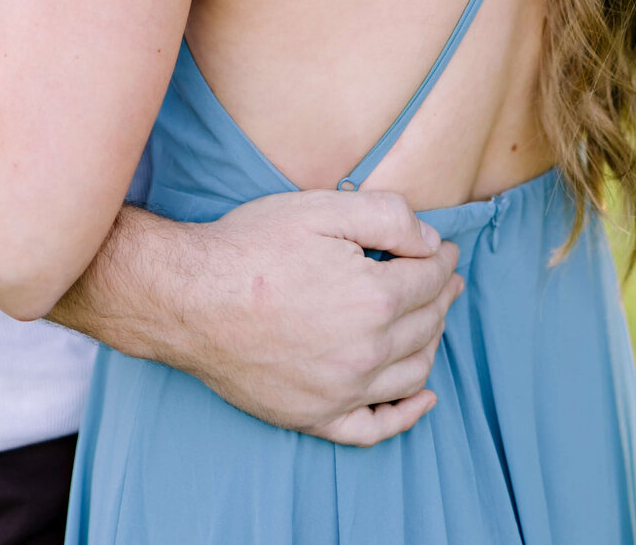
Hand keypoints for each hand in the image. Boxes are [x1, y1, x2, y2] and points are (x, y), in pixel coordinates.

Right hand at [168, 188, 462, 445]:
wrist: (190, 299)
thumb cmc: (251, 247)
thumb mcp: (319, 208)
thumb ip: (386, 217)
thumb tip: (430, 241)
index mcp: (373, 298)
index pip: (430, 279)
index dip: (443, 260)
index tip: (445, 250)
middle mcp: (366, 352)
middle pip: (427, 325)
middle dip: (442, 296)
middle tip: (444, 278)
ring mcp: (341, 391)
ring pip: (412, 373)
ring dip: (431, 343)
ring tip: (430, 319)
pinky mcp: (315, 416)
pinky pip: (376, 428)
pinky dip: (407, 414)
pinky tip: (421, 397)